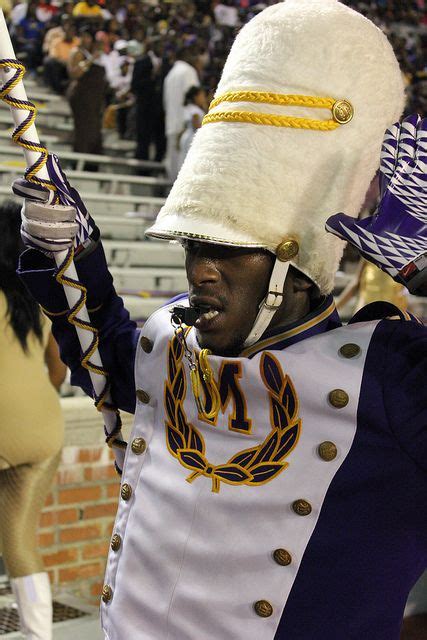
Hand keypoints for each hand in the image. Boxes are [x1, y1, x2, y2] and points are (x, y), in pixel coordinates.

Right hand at [13, 154, 95, 256]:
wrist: (77, 233)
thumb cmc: (71, 209)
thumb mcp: (70, 194)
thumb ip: (60, 183)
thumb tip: (50, 160)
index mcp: (34, 194)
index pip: (21, 187)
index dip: (30, 189)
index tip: (47, 193)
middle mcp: (27, 209)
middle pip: (31, 210)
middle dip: (54, 213)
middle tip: (72, 214)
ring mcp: (28, 225)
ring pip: (35, 228)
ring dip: (58, 229)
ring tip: (74, 229)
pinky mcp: (31, 240)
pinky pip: (38, 243)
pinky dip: (54, 244)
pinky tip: (66, 242)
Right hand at [326, 115, 426, 293]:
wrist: (423, 263)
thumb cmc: (394, 251)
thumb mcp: (366, 241)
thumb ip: (348, 228)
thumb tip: (328, 221)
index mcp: (391, 192)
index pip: (390, 161)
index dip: (390, 145)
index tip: (392, 129)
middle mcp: (410, 185)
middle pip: (409, 154)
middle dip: (409, 137)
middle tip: (411, 121)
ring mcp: (424, 190)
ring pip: (424, 159)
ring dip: (423, 142)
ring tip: (424, 126)